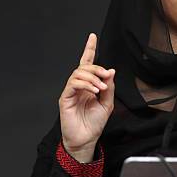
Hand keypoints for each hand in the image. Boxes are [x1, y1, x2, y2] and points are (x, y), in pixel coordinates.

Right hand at [59, 33, 114, 161]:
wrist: (86, 139)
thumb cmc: (94, 123)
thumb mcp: (108, 103)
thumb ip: (109, 87)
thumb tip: (111, 71)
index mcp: (89, 85)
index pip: (88, 64)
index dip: (89, 49)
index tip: (92, 36)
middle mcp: (79, 86)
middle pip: (84, 67)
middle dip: (97, 68)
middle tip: (107, 75)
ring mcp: (71, 91)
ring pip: (78, 73)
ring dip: (92, 77)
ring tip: (101, 87)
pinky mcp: (65, 98)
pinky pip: (73, 84)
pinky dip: (85, 84)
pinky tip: (94, 90)